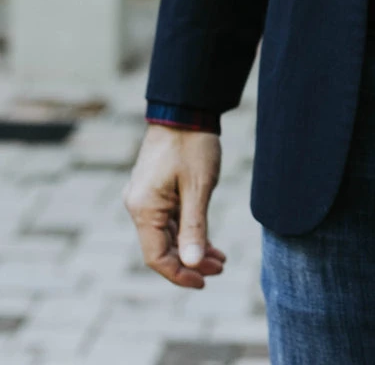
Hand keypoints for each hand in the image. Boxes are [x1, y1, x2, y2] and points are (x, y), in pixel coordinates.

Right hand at [122, 124, 226, 288]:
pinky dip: (188, 231)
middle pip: (162, 247)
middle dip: (191, 261)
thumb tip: (191, 263)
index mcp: (144, 209)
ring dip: (192, 247)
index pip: (157, 256)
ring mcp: (146, 198)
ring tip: (220, 258)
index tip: (204, 281)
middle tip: (220, 268)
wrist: (185, 110)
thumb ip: (194, 227)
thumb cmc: (193, 146)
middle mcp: (139, 206)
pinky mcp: (155, 190)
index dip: (179, 274)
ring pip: (167, 235)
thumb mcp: (199, 188)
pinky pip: (169, 220)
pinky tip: (208, 240)